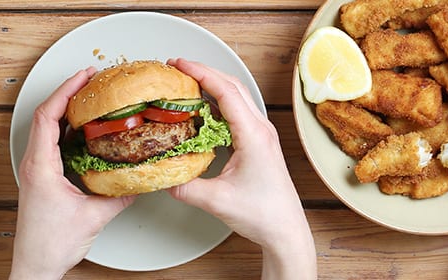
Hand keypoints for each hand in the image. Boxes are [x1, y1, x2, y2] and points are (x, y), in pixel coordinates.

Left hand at [9, 68, 135, 279]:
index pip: (48, 116)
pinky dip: (67, 129)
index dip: (66, 91)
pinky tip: (84, 129)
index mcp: (40, 166)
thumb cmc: (50, 245)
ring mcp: (36, 170)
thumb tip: (139, 178)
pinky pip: (51, 143)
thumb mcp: (94, 216)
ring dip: (66, 110)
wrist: (35, 266)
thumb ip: (120, 194)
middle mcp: (34, 164)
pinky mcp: (41, 177)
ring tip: (89, 98)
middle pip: (46, 115)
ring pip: (47, 128)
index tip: (84, 77)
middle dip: (68, 93)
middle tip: (91, 81)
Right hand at [166, 58, 316, 279]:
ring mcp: (261, 134)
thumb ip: (185, 187)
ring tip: (186, 83)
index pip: (226, 91)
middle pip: (232, 85)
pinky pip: (236, 112)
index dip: (200, 73)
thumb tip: (162, 175)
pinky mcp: (258, 143)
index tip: (179, 64)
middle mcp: (260, 129)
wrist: (285, 230)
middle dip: (204, 71)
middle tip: (177, 68)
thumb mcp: (216, 201)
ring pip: (236, 97)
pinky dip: (217, 103)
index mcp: (253, 135)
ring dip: (212, 85)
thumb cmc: (262, 214)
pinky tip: (202, 109)